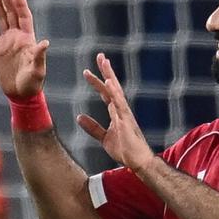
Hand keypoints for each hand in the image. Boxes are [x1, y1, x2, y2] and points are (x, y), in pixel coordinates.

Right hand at [0, 0, 49, 98]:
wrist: (20, 94)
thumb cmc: (32, 83)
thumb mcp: (38, 70)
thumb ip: (40, 56)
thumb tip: (45, 43)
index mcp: (28, 39)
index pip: (24, 17)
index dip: (20, 4)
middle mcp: (17, 37)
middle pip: (12, 13)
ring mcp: (6, 42)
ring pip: (1, 19)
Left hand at [77, 54, 154, 173]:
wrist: (138, 162)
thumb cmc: (125, 150)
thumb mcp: (104, 138)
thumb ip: (93, 127)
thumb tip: (80, 117)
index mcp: (116, 113)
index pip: (106, 93)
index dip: (98, 81)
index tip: (89, 71)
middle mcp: (121, 109)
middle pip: (112, 86)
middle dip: (106, 71)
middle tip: (100, 56)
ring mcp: (125, 113)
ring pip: (116, 90)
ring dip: (109, 76)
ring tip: (104, 62)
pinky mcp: (126, 120)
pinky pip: (119, 103)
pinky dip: (114, 92)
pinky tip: (108, 82)